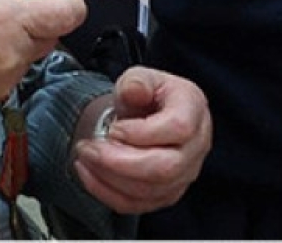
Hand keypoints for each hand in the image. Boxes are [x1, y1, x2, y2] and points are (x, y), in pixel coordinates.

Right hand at [0, 0, 85, 135]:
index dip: (70, 5)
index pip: (68, 15)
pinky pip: (6, 73)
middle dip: (36, 22)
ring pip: (26, 55)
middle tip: (1, 10)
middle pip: (48, 36)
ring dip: (12, 43)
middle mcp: (14, 53)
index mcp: (8, 19)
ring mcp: (4, 80)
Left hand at [71, 67, 210, 213]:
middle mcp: (196, 146)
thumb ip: (136, 81)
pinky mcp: (167, 193)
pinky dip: (108, 193)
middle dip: (119, 162)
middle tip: (89, 148)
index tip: (114, 128)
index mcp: (193, 110)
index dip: (141, 133)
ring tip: (85, 158)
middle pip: (165, 168)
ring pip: (150, 190)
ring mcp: (184, 174)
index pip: (177, 129)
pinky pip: (138, 205)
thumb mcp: (141, 77)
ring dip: (109, 178)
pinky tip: (89, 174)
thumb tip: (134, 90)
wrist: (150, 113)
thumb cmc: (150, 94)